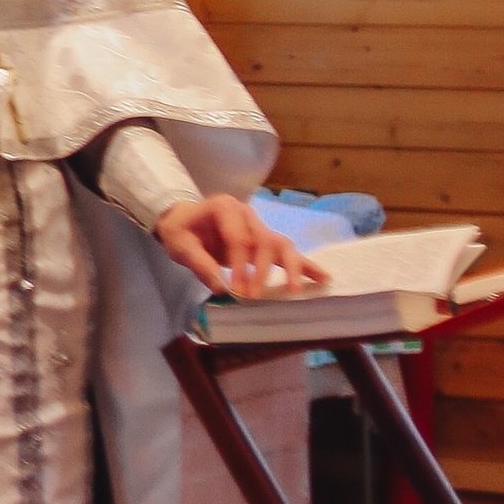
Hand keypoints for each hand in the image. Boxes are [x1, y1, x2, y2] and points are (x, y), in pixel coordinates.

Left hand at [156, 193, 324, 296]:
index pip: (238, 238)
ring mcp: (259, 226)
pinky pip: (288, 252)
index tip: (237, 290)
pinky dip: (306, 265)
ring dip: (291, 268)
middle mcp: (247, 214)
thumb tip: (221, 288)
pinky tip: (323, 278)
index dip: (240, 266)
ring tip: (297, 290)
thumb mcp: (180, 245)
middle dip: (261, 271)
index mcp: (224, 207)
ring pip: (281, 245)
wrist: (185, 222)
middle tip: (254, 296)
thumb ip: (199, 264)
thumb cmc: (182, 231)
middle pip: (262, 241)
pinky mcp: (266, 240)